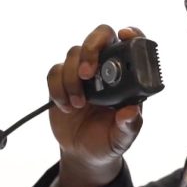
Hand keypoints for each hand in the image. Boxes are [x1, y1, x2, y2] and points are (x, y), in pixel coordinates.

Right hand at [47, 25, 145, 186]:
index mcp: (127, 77)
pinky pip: (55, 71)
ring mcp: (82, 72)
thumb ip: (129, 126)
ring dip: (72, 78)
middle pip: (99, 36)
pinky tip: (65, 106)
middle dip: (91, 49)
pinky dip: (58, 87)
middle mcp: (105, 68)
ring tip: (78, 105)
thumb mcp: (122, 138)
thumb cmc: (109, 141)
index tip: (124, 36)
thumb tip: (131, 111)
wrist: (84, 153)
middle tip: (87, 74)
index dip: (131, 34)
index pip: (131, 44)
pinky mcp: (61, 81)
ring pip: (74, 53)